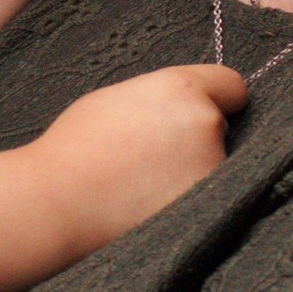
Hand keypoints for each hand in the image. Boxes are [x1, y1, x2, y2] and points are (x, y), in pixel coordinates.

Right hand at [29, 60, 247, 248]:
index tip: (205, 110)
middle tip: (155, 155)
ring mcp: (210, 166)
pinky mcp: (208, 206)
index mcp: (182, 88)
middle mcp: (206, 122)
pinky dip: (185, 200)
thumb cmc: (76, 147)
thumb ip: (159, 100)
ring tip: (144, 184)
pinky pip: (206, 198)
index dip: (217, 98)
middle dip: (196, 138)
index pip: (232, 85)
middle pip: (219, 127)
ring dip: (191, 172)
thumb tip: (178, 111)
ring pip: (213, 166)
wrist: (60, 201)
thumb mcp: (117, 99)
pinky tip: (149, 203)